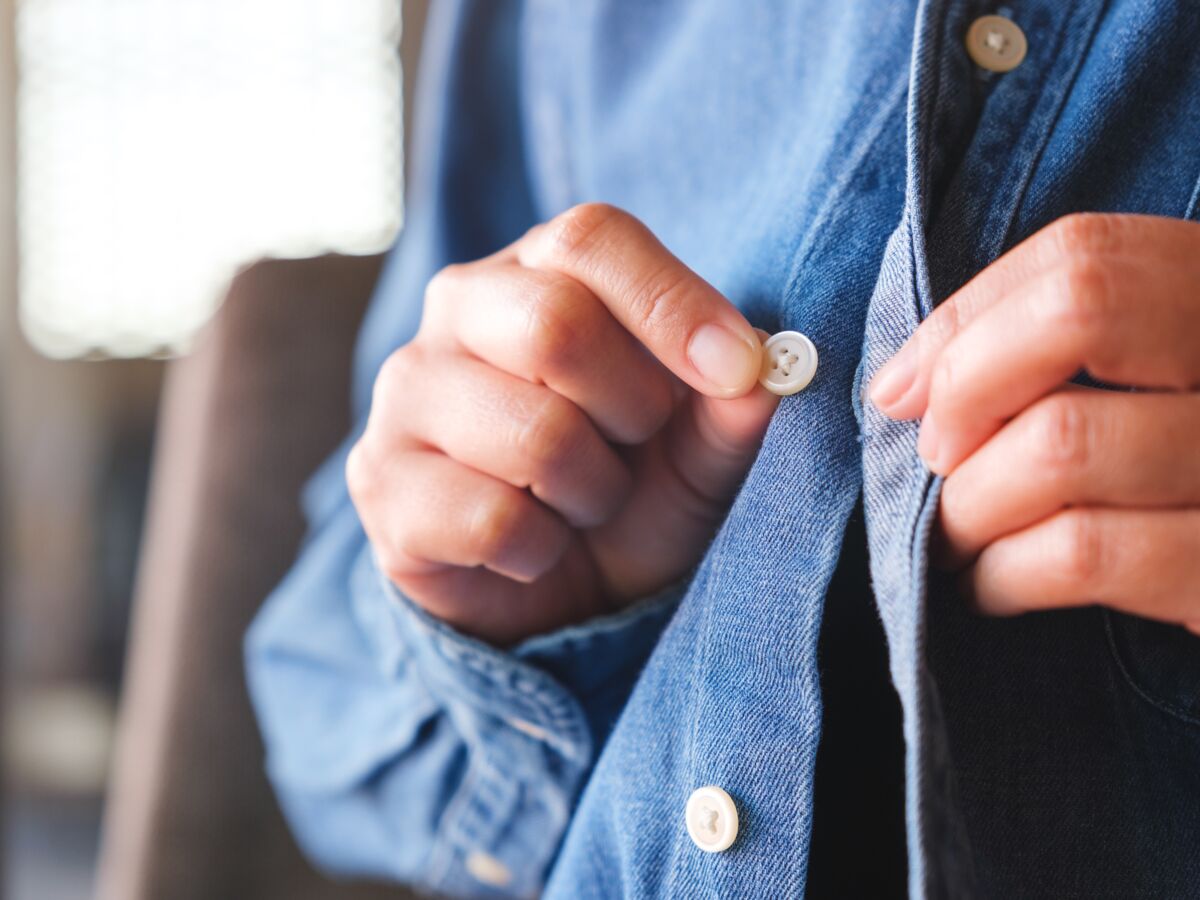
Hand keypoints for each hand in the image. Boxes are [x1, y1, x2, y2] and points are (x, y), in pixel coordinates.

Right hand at [348, 203, 776, 643]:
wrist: (550, 589)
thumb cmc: (628, 490)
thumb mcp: (698, 450)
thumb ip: (731, 408)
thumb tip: (763, 372)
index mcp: (536, 270)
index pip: (591, 238)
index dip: (674, 303)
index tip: (736, 367)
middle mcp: (457, 311)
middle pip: (553, 326)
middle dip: (630, 409)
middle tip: (633, 445)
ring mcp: (405, 394)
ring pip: (533, 434)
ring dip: (592, 493)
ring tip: (582, 503)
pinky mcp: (379, 481)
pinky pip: (489, 518)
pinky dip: (541, 549)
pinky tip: (532, 546)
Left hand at [869, 213, 1199, 634]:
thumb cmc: (1163, 484)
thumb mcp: (1131, 395)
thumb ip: (1032, 358)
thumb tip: (896, 389)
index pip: (1082, 256)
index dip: (965, 320)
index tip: (904, 391)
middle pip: (1077, 314)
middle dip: (965, 390)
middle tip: (938, 461)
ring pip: (1063, 442)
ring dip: (969, 505)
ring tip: (957, 539)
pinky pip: (1085, 552)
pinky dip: (1001, 573)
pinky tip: (990, 586)